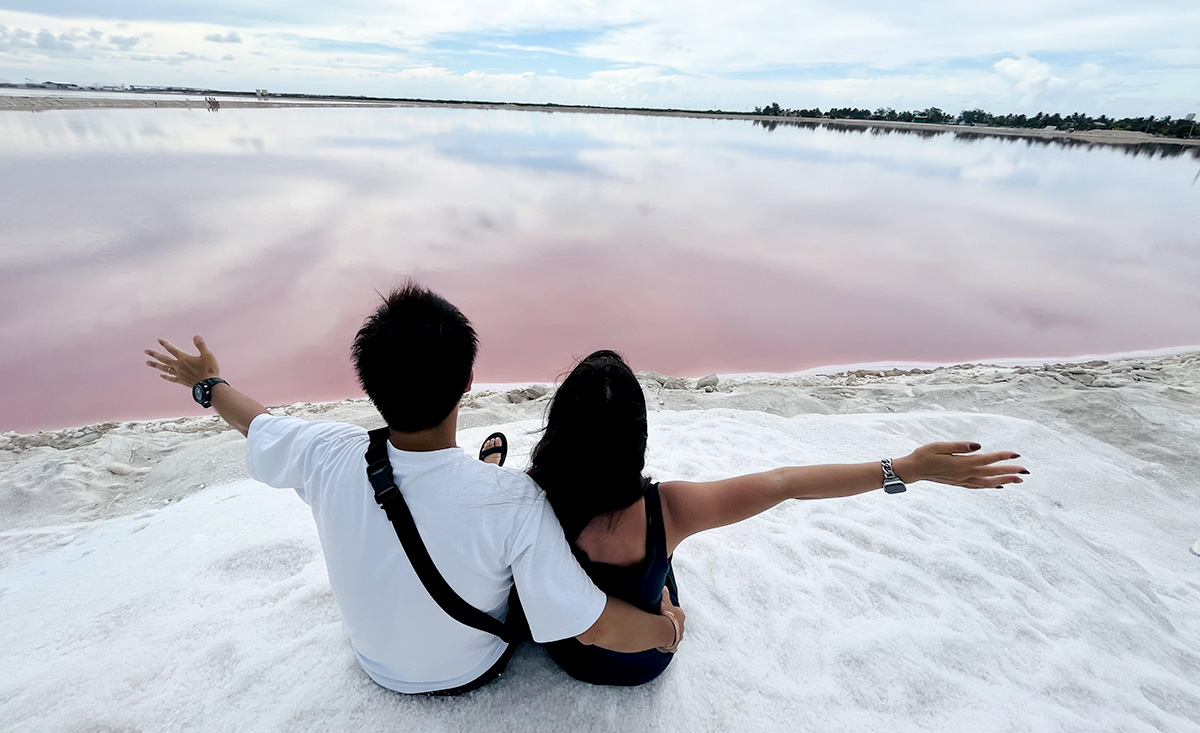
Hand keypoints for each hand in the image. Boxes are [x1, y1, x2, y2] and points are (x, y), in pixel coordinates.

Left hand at [145, 336, 219, 387]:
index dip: (165, 344)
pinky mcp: (182, 380)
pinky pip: (171, 378)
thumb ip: (201, 345)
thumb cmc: (209, 370)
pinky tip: (161, 376)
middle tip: (146, 351)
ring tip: (148, 363)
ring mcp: (179, 374)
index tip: (158, 340)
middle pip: (164, 359)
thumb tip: (196, 336)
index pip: (172, 349)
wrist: (209, 386)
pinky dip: (166, 377)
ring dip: (155, 365)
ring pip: (164, 368)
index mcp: (184, 358)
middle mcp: (179, 366)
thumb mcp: (208, 355)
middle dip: (154, 354)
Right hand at [657, 587, 684, 652]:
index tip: (667, 613)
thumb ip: (665, 595)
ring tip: (664, 635)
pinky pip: (673, 646)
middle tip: (664, 624)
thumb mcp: (665, 603)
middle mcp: (682, 626)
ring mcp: (679, 636)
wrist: (666, 631)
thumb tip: (664, 587)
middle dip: (673, 624)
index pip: (678, 613)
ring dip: (672, 635)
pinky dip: (670, 646)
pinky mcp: (675, 644)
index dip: (672, 613)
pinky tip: (665, 646)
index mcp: (680, 615)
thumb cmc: (667, 616)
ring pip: (676, 635)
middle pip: (678, 624)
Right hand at [893, 442, 1026, 489]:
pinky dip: (992, 486)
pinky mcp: (959, 484)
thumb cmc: (924, 455)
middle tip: (1026, 470)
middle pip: (992, 473)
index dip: (1002, 456)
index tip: (1016, 453)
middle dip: (1010, 471)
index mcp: (961, 463)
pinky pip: (980, 487)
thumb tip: (978, 446)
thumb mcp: (939, 445)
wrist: (913, 470)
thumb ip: (960, 445)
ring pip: (988, 483)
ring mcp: (963, 481)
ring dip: (1005, 481)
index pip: (987, 459)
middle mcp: (965, 474)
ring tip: (1019, 479)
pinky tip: (999, 486)